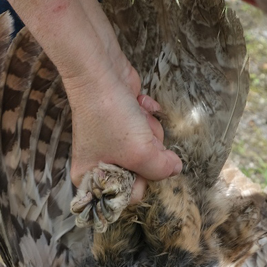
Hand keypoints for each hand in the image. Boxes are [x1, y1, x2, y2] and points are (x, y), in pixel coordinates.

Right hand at [64, 55, 181, 200]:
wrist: (99, 71)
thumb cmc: (111, 118)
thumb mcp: (140, 154)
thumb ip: (161, 169)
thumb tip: (175, 169)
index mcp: (91, 177)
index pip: (128, 195)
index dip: (141, 181)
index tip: (144, 166)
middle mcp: (99, 160)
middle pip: (142, 170)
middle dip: (147, 151)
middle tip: (138, 137)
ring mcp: (111, 139)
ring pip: (147, 147)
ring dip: (149, 130)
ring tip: (137, 118)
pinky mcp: (123, 119)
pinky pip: (144, 126)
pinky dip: (145, 114)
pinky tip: (137, 104)